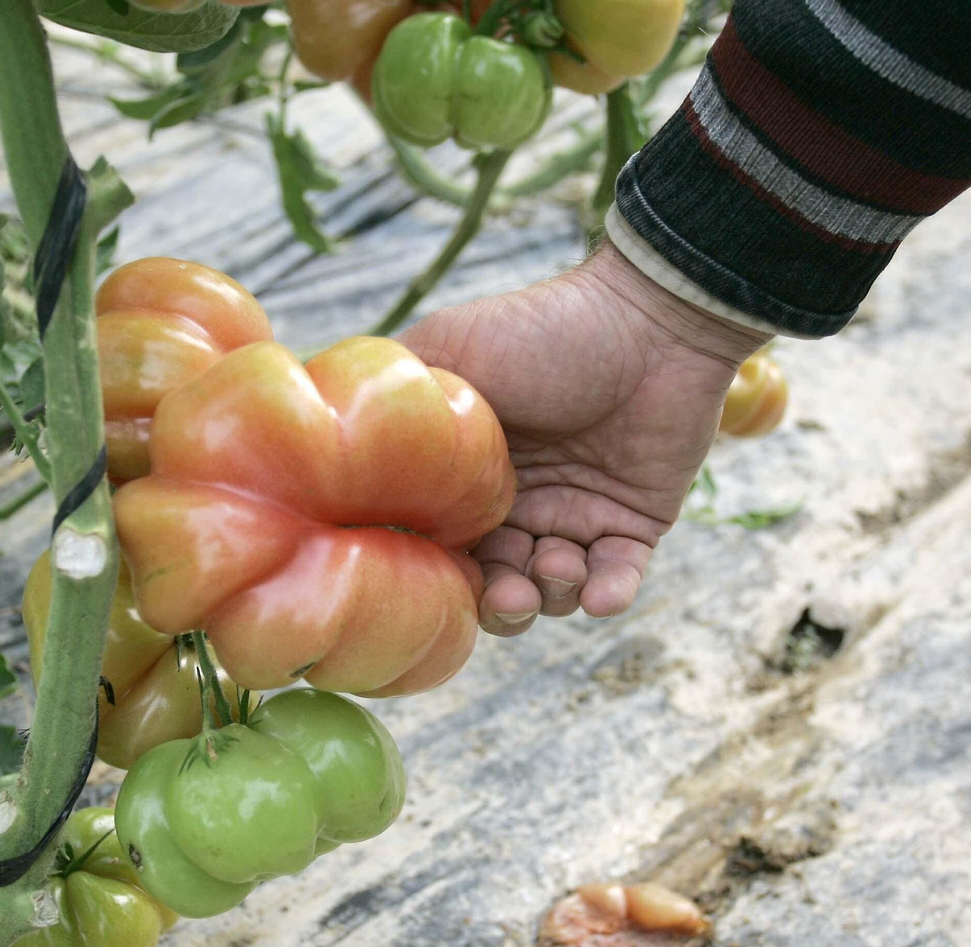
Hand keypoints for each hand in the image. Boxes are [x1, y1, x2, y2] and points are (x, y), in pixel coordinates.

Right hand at [399, 244, 769, 634]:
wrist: (647, 319)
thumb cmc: (540, 333)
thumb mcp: (444, 352)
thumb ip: (388, 405)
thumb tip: (323, 447)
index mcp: (467, 473)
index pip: (441, 546)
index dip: (438, 575)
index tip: (437, 582)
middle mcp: (517, 501)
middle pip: (494, 584)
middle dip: (498, 603)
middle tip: (507, 595)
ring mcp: (575, 513)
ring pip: (551, 593)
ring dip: (550, 594)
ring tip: (557, 562)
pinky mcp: (633, 523)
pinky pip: (617, 581)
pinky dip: (607, 594)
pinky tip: (601, 591)